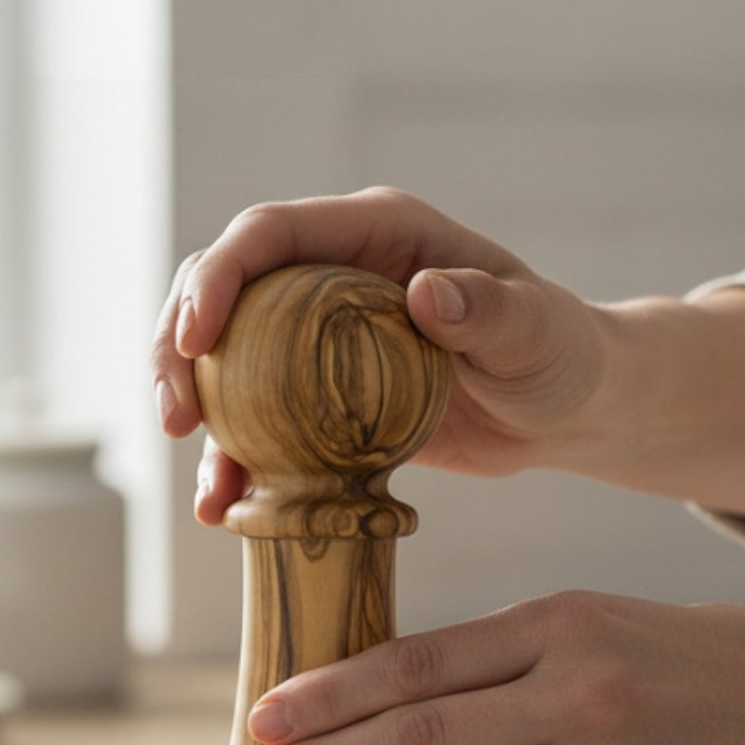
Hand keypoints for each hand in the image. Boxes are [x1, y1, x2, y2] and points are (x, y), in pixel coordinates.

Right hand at [150, 188, 614, 524]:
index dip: (219, 278)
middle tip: (173, 417)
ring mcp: (321, 339)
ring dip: (198, 415)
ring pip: (229, 363)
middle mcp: (335, 275)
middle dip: (179, 349)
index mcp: (376, 234)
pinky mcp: (325, 400)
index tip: (196, 341)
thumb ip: (487, 309)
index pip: (270, 235)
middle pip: (225, 293)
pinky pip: (261, 424)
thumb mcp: (534, 330)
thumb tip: (426, 294)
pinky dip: (239, 465)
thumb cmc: (562, 353)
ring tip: (203, 481)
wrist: (571, 408)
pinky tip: (227, 511)